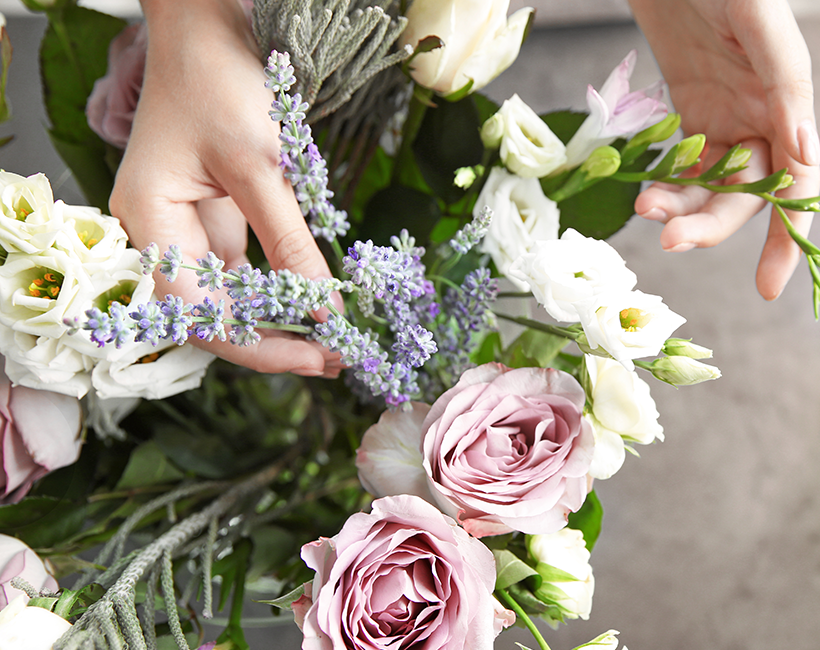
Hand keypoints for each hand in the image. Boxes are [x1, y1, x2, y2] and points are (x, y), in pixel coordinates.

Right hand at [111, 0, 340, 375]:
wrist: (209, 26)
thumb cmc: (220, 79)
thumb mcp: (261, 165)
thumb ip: (291, 243)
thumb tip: (328, 311)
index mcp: (152, 224)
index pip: (199, 315)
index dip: (259, 347)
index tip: (319, 358)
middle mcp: (162, 235)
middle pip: (215, 315)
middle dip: (275, 341)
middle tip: (337, 356)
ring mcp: (188, 228)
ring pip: (232, 298)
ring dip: (282, 319)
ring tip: (336, 337)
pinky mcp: (215, 218)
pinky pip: (246, 270)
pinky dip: (281, 288)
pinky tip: (316, 301)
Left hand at [628, 0, 818, 299]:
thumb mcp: (758, 25)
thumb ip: (786, 88)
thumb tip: (805, 153)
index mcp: (790, 104)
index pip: (798, 183)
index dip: (786, 237)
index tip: (767, 286)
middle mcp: (761, 120)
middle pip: (746, 194)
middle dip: (710, 224)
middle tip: (670, 239)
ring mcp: (723, 121)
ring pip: (709, 187)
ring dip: (680, 208)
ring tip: (646, 208)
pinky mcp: (689, 117)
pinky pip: (681, 166)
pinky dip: (665, 185)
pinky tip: (645, 193)